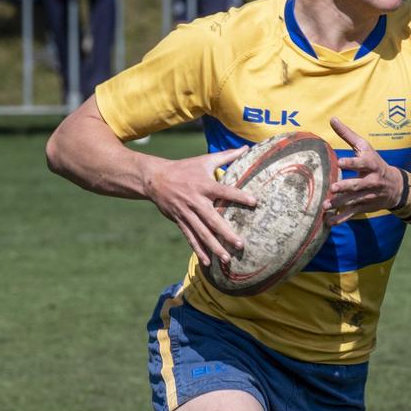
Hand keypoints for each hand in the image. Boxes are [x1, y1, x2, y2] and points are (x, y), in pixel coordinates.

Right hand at [144, 147, 257, 267]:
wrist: (156, 179)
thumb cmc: (185, 168)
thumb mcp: (205, 160)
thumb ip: (227, 155)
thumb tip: (247, 148)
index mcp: (204, 185)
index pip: (225, 191)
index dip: (239, 196)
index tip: (255, 202)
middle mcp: (196, 201)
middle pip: (212, 219)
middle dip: (226, 233)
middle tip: (240, 244)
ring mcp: (187, 213)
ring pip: (201, 233)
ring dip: (214, 247)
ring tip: (226, 258)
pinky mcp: (180, 221)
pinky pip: (190, 237)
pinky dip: (198, 250)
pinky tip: (207, 262)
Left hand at [325, 117, 405, 224]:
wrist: (395, 186)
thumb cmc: (374, 162)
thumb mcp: (364, 147)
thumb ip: (348, 134)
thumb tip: (332, 118)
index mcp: (371, 164)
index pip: (362, 163)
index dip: (352, 163)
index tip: (340, 163)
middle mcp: (371, 180)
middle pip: (358, 184)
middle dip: (346, 187)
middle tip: (333, 188)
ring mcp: (368, 195)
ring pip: (354, 200)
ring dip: (340, 204)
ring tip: (326, 206)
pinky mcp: (365, 206)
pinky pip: (352, 213)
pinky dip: (341, 218)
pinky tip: (329, 222)